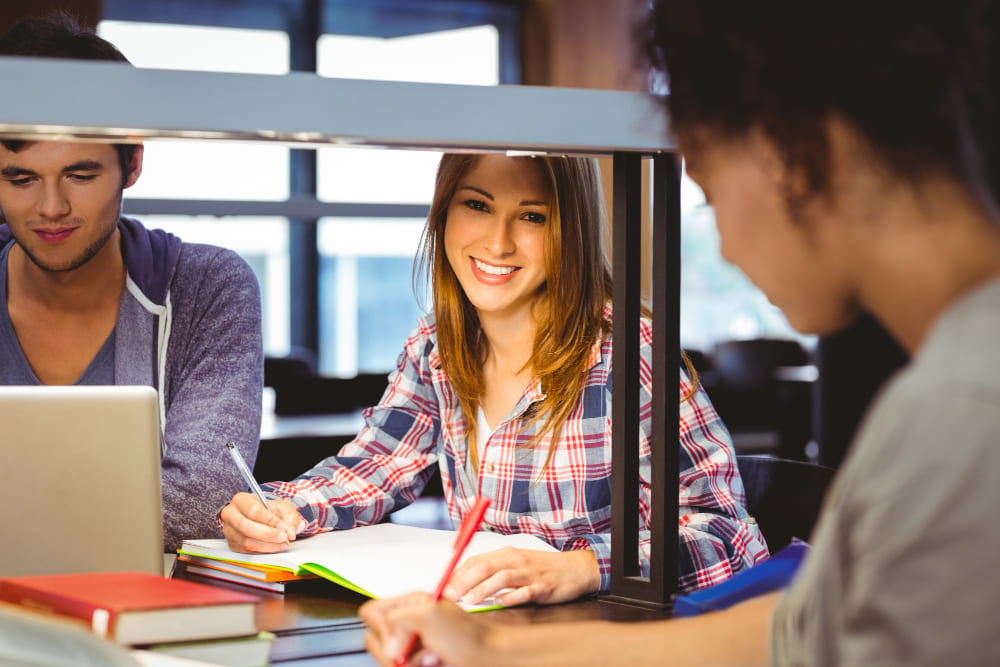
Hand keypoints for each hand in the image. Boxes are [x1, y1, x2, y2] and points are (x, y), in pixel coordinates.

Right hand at [219, 492, 305, 552]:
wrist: (260, 518)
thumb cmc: (268, 510)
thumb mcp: (282, 507)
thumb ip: (290, 516)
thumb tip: (290, 532)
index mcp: (241, 500)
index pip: (253, 510)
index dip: (269, 520)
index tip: (282, 526)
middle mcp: (231, 514)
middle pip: (246, 527)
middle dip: (268, 534)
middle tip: (283, 536)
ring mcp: (229, 530)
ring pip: (246, 541)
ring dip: (267, 545)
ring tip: (282, 543)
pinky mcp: (232, 543)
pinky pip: (246, 550)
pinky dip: (262, 550)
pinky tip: (274, 547)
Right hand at [361, 593, 493, 666]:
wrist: (490, 657)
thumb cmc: (470, 636)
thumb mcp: (430, 616)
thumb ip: (398, 621)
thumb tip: (389, 644)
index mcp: (410, 605)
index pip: (372, 612)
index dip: (380, 627)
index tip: (398, 637)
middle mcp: (409, 624)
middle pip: (376, 640)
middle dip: (396, 651)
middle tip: (417, 649)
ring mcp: (413, 645)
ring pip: (389, 659)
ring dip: (410, 663)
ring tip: (433, 658)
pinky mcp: (418, 662)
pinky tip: (436, 663)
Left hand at [444, 547, 599, 605]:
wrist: (574, 569)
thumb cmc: (541, 568)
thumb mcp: (516, 563)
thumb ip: (494, 571)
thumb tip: (465, 584)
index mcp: (507, 554)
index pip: (477, 560)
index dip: (459, 573)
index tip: (445, 587)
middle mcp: (516, 561)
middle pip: (486, 566)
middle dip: (465, 581)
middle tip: (451, 596)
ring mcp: (530, 573)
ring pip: (502, 577)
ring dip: (484, 588)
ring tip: (470, 600)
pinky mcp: (543, 587)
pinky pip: (526, 591)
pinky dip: (513, 597)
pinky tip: (502, 603)